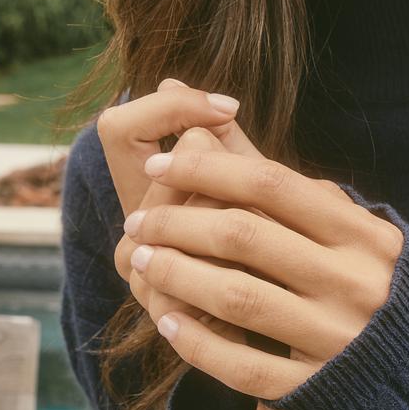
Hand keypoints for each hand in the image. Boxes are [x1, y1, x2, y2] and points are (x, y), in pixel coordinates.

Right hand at [101, 77, 261, 337]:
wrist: (289, 329)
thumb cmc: (273, 248)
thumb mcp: (251, 188)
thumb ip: (220, 143)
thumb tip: (170, 80)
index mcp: (145, 198)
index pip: (120, 130)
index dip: (167, 110)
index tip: (230, 108)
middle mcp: (131, 236)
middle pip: (165, 174)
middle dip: (222, 177)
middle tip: (267, 198)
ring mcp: (143, 277)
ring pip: (185, 216)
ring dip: (237, 222)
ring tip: (279, 242)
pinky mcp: (169, 316)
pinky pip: (200, 267)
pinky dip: (245, 266)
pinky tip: (278, 276)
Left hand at [123, 139, 404, 409]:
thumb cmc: (377, 290)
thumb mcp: (349, 233)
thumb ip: (281, 183)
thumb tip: (207, 119)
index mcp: (367, 237)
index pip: (272, 185)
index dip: (206, 169)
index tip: (157, 164)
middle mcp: (356, 283)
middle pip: (245, 236)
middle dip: (177, 222)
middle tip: (138, 221)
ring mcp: (338, 339)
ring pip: (237, 297)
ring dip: (176, 275)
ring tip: (141, 262)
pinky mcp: (318, 391)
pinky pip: (243, 366)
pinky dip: (199, 342)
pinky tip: (169, 322)